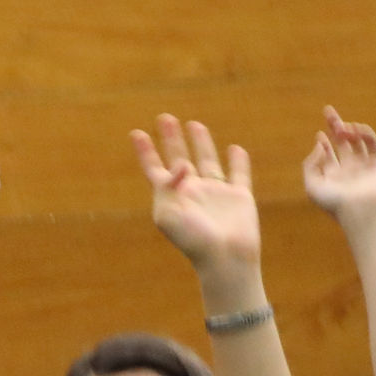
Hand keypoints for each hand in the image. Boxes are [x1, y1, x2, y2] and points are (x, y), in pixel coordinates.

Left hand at [131, 114, 261, 276]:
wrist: (224, 258)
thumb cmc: (192, 240)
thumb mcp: (169, 214)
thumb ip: (169, 186)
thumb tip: (182, 164)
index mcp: (171, 197)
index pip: (155, 169)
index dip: (145, 152)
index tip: (136, 133)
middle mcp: (192, 192)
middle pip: (180, 158)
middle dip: (171, 139)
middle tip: (165, 117)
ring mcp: (216, 193)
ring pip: (207, 161)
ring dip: (201, 143)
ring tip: (194, 124)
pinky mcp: (239, 197)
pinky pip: (239, 174)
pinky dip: (238, 161)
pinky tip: (235, 149)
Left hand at [299, 107, 375, 221]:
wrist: (359, 209)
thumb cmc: (333, 202)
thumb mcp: (311, 185)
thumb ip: (310, 164)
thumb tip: (319, 144)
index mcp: (333, 176)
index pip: (328, 155)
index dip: (323, 142)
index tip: (320, 134)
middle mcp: (348, 169)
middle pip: (341, 142)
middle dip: (335, 126)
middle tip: (328, 111)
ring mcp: (364, 165)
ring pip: (357, 141)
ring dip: (348, 130)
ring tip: (342, 127)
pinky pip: (372, 143)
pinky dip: (364, 133)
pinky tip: (355, 129)